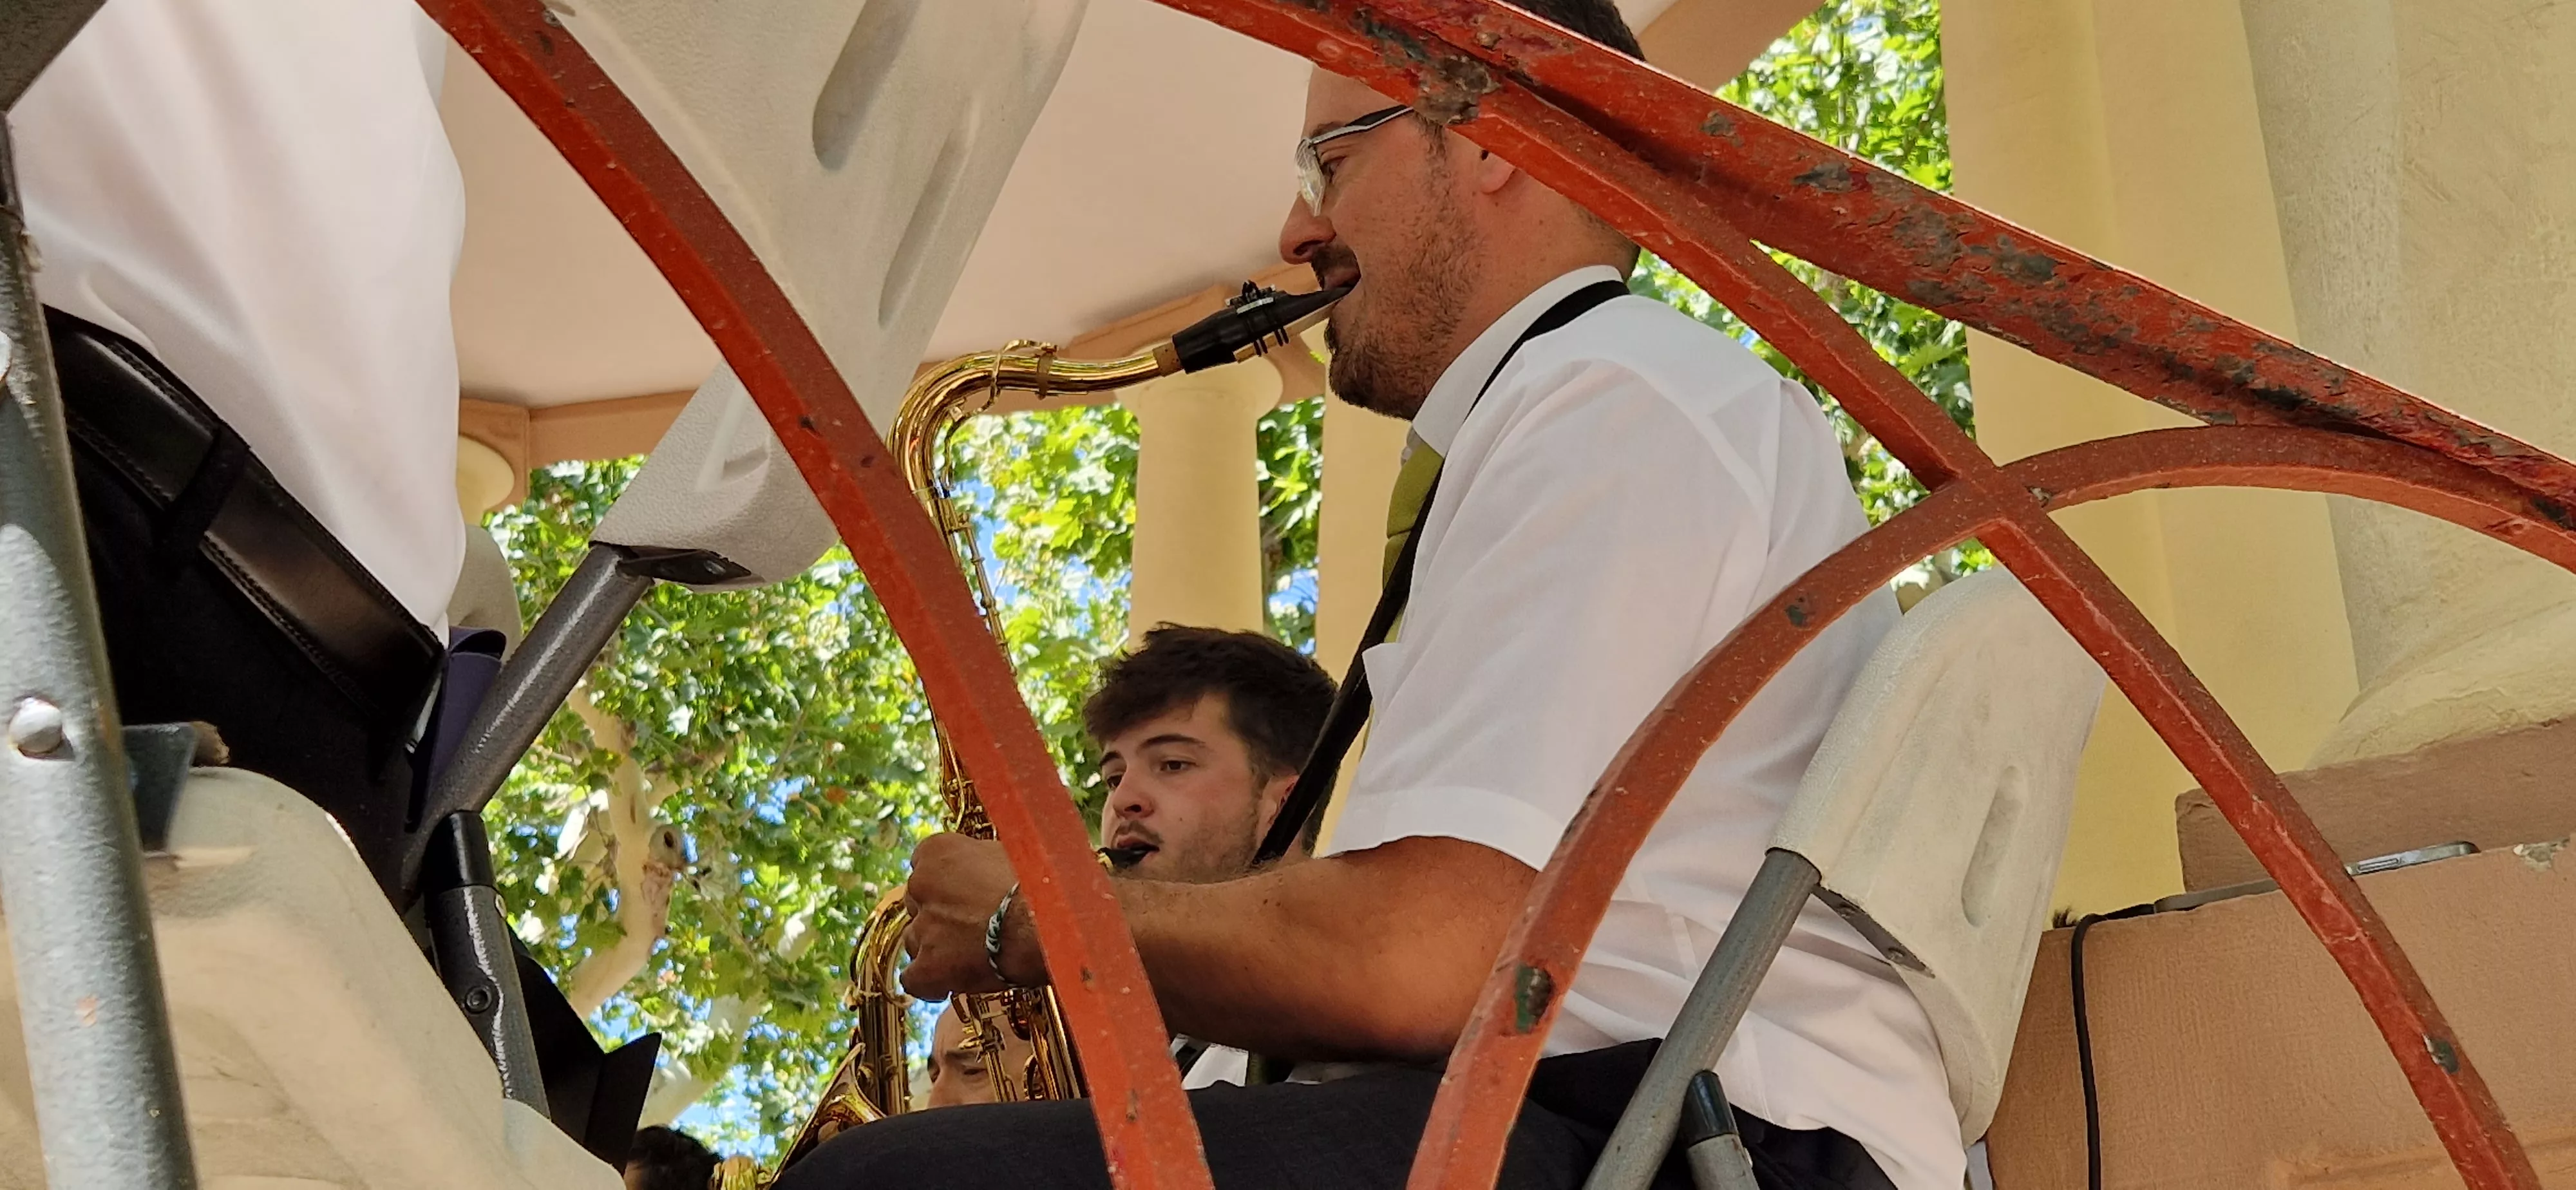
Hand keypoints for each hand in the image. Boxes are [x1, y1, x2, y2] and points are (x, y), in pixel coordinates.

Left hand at [898, 833, 1044, 997]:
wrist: (1052, 927)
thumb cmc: (1042, 885)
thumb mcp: (1010, 854)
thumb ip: (982, 862)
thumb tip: (985, 870)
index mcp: (938, 851)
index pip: (926, 865)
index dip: (947, 884)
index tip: (967, 894)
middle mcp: (921, 884)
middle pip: (919, 904)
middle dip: (940, 916)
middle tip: (973, 927)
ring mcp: (923, 927)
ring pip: (916, 941)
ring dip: (937, 949)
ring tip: (972, 957)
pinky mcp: (928, 967)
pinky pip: (915, 979)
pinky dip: (932, 983)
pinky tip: (954, 982)